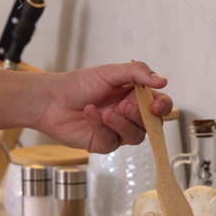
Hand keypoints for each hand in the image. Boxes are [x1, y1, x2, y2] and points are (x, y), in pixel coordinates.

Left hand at [32, 61, 170, 153]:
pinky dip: (101, 127)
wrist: (52, 99)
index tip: (156, 106)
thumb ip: (137, 73)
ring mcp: (117, 131)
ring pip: (134, 136)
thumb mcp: (110, 72)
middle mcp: (129, 115)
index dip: (163, 107)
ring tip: (106, 113)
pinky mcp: (102, 143)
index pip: (160, 105)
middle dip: (139, 116)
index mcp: (135, 96)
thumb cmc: (79, 84)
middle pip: (151, 124)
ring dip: (121, 124)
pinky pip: (111, 141)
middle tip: (123, 106)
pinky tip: (90, 113)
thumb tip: (162, 80)